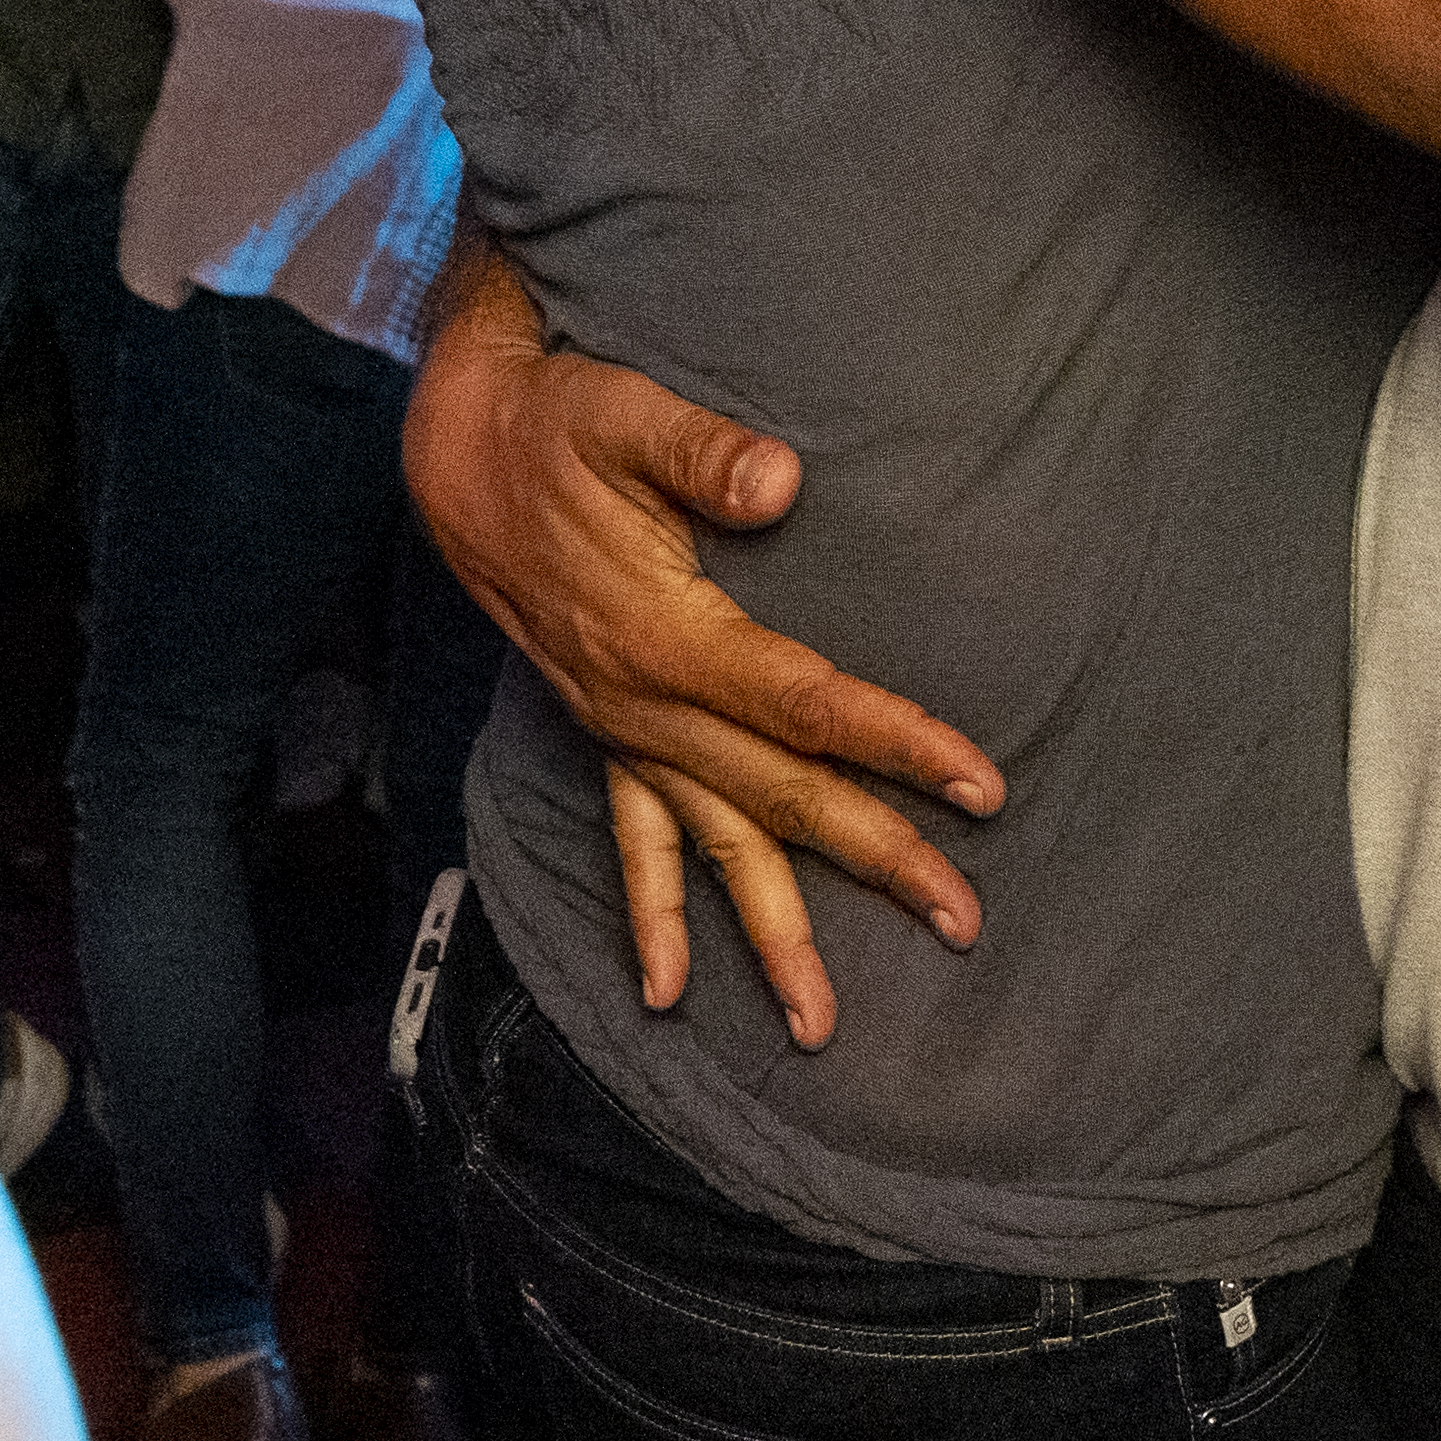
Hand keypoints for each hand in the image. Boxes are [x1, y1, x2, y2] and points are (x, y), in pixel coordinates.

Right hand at [401, 243, 1005, 1045]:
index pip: (804, 706)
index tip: (980, 785)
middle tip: (962, 920)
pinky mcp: (606, 732)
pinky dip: (651, 918)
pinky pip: (631, 843)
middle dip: (876, 858)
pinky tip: (669, 993)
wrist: (460, 457)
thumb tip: (782, 480)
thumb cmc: (557, 426)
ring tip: (820, 1024)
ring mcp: (624, 730)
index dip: (896, 741)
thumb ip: (702, 451)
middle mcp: (646, 706)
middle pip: (781, 797)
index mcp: (667, 638)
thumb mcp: (624, 415)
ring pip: (714, 848)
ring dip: (773, 934)